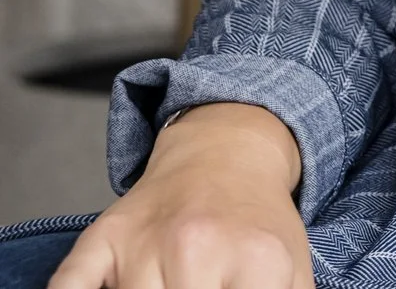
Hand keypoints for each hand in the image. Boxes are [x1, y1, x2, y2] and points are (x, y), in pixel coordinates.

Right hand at [50, 102, 312, 288]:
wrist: (225, 155)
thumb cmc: (256, 225)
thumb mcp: (292, 269)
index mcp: (256, 262)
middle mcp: (196, 248)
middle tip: (190, 286)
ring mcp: (143, 242)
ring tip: (160, 283)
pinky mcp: (100, 239)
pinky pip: (68, 286)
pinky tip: (105, 287)